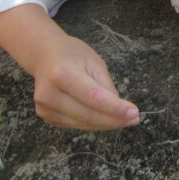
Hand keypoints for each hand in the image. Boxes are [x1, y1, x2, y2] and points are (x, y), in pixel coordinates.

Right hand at [0, 4, 138, 129]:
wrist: (44, 55)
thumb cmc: (73, 55)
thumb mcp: (95, 63)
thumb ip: (106, 86)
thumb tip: (119, 110)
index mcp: (62, 74)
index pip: (93, 97)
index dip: (115, 108)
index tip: (134, 113)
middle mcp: (49, 94)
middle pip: (87, 114)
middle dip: (114, 120)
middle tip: (134, 120)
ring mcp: (44, 107)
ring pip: (82, 123)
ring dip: (106, 124)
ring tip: (125, 120)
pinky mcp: (45, 116)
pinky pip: (74, 124)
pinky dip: (92, 123)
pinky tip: (105, 118)